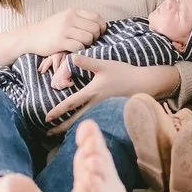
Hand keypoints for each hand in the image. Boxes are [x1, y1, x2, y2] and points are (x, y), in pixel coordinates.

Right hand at [20, 9, 105, 57]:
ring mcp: (64, 30)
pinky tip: (74, 50)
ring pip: (89, 38)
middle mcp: (69, 19)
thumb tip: (97, 25)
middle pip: (95, 28)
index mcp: (72, 12)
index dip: (101, 26)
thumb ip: (78, 19)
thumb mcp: (63, 18)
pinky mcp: (60, 41)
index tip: (99, 33)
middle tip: (89, 41)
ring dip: (87, 44)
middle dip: (95, 37)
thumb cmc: (49, 30)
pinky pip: (79, 46)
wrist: (30, 36)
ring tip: (81, 45)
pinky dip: (79, 50)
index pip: (96, 17)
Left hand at [44, 56, 179, 130]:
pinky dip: (83, 126)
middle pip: (75, 120)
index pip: (71, 103)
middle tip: (48, 134)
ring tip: (60, 134)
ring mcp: (104, 110)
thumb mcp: (104, 64)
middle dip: (61, 128)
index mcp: (92, 93)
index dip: (58, 110)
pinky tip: (79, 129)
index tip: (47, 118)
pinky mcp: (110, 112)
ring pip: (84, 122)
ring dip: (71, 129)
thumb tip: (71, 57)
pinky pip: (93, 121)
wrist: (144, 84)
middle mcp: (96, 105)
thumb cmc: (124, 73)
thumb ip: (87, 62)